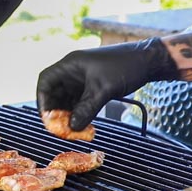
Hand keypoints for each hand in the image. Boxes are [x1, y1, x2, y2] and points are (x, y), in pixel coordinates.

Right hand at [36, 37, 178, 129]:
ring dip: (68, 114)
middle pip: (54, 92)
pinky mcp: (92, 85)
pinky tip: (83, 125)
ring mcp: (82, 78)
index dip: (42, 99)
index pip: (45, 81)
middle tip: (59, 128)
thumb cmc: (125, 67)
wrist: (149, 60)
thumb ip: (86, 109)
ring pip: (67, 99)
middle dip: (55, 111)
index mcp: (70, 64)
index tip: (46, 117)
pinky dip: (79, 113)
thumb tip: (72, 128)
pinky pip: (79, 101)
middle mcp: (73, 71)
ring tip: (72, 130)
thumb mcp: (103, 90)